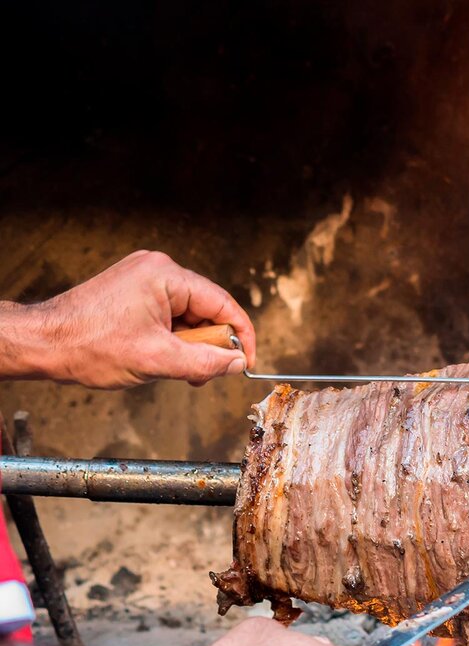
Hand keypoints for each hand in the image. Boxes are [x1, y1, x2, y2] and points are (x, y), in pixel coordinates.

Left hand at [30, 250, 257, 387]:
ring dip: (188, 344)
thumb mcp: (158, 360)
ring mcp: (144, 279)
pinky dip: (172, 339)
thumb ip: (206, 362)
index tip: (245, 362)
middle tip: (201, 372)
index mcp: (166, 275)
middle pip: (206, 309)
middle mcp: (157, 270)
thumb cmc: (89, 345)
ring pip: (188, 315)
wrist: (43, 344)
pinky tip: (160, 356)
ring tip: (171, 366)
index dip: (240, 336)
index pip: (223, 303)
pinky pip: (169, 315)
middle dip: (208, 344)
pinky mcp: (134, 292)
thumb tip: (236, 363)